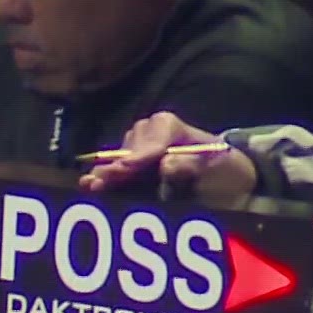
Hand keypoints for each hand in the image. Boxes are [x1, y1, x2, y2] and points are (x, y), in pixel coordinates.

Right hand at [79, 112, 257, 199]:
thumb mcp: (217, 164)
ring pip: (118, 161)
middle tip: (101, 182)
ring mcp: (135, 149)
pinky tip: (88, 187)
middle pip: (129, 151)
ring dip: (107, 176)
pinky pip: (115, 173)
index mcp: (167, 125)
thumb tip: (166, 164)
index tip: (126, 169)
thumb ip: (192, 163)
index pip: (151, 142)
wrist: (224, 182)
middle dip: (117, 168)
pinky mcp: (131, 167)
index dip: (139, 156)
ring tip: (92, 187)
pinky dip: (104, 181)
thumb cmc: (222, 168)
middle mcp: (146, 132)